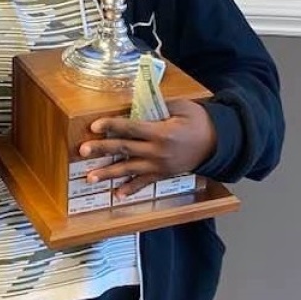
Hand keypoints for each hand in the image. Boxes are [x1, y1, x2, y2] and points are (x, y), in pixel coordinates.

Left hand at [78, 99, 216, 198]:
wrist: (218, 143)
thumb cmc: (199, 120)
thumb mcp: (182, 107)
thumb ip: (159, 106)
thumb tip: (137, 105)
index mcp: (160, 132)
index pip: (130, 128)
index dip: (111, 126)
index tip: (94, 126)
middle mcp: (157, 151)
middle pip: (124, 149)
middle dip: (102, 150)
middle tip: (82, 151)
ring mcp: (160, 165)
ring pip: (129, 169)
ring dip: (109, 173)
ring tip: (91, 178)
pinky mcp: (163, 174)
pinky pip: (144, 183)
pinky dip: (131, 189)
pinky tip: (118, 195)